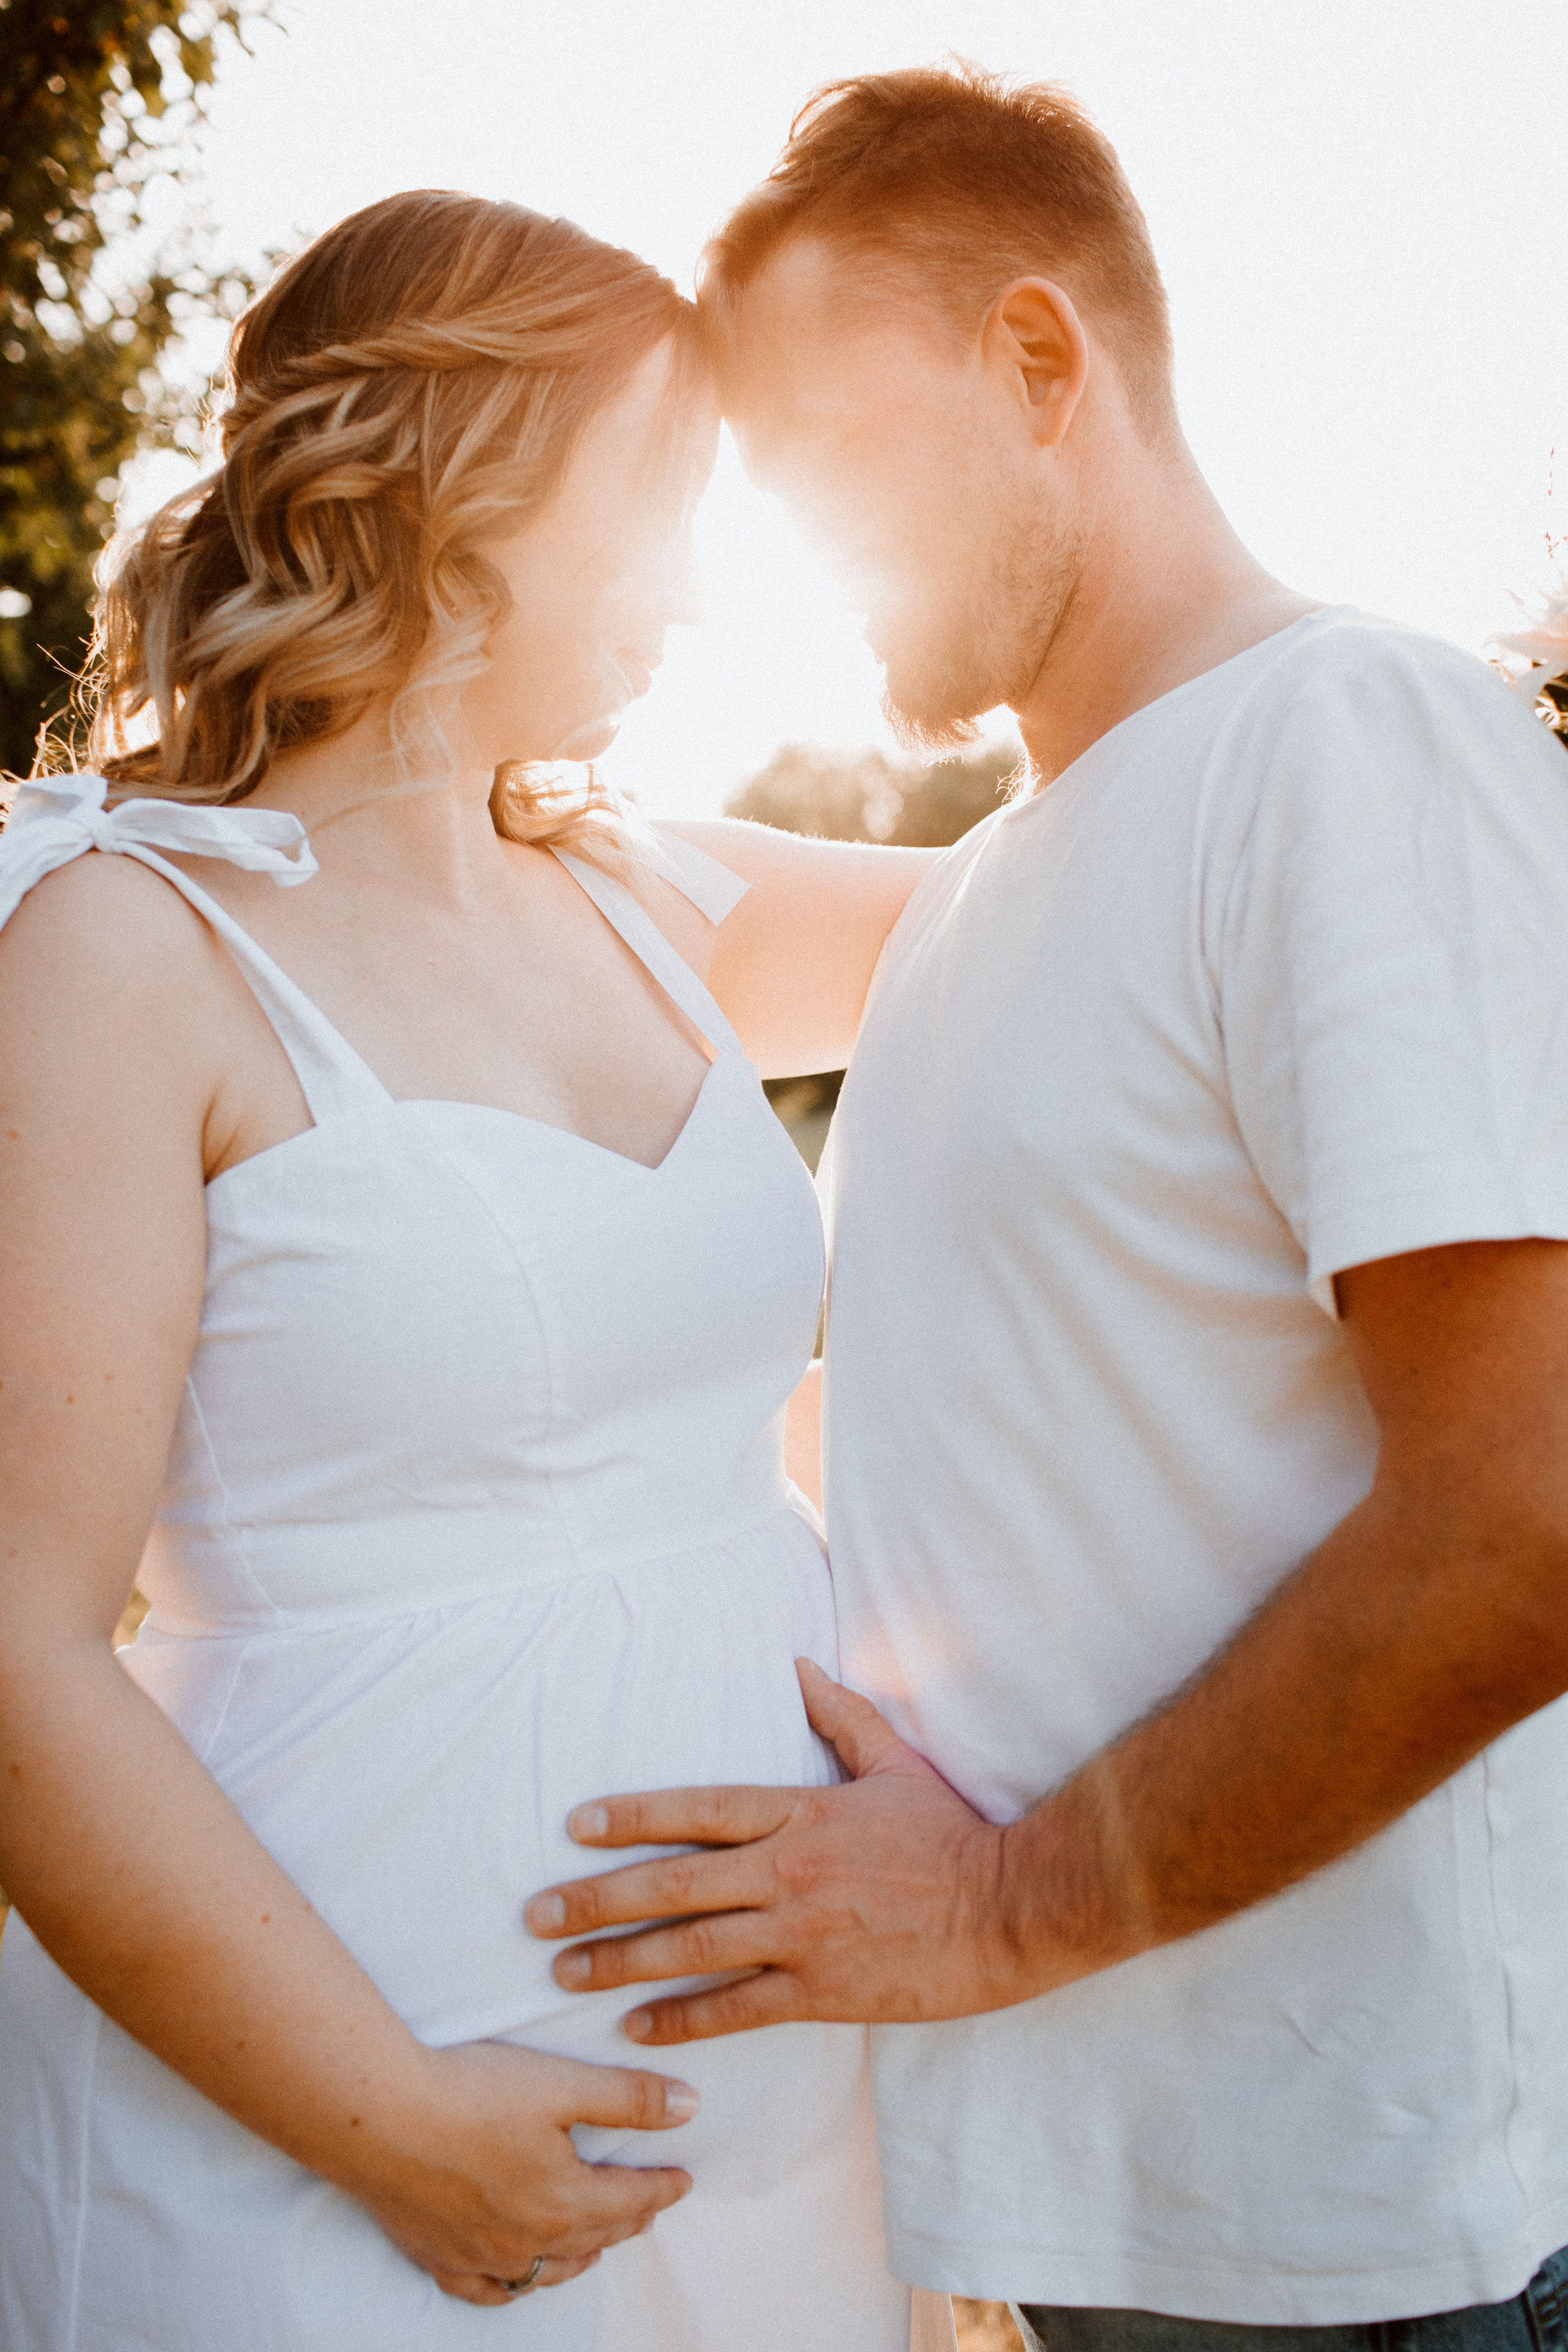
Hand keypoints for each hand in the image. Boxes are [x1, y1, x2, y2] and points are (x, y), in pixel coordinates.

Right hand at [345, 2039, 697, 2305]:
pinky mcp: (438, 2256)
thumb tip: (691, 2107)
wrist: (380, 2117)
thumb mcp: (563, 2085)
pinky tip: (517, 2275)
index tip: (684, 2179)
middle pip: (595, 2236)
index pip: (632, 2199)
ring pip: (548, 2270)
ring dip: (581, 2253)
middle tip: (647, 2205)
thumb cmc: (473, 2093)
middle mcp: (529, 2241)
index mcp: (566, 2201)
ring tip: (598, 2239)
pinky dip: (514, 2283)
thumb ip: (630, 2099)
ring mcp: (481, 2256)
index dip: (663, 2187)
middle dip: (628, 2219)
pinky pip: (488, 2288)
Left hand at [524, 1659, 1043, 2044]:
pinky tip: (636, 2027)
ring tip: (565, 1971)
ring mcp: (804, 1934)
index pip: (699, 1808)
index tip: (575, 1826)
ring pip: (693, 1948)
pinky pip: (737, 2008)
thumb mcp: (896, 1763)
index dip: (633, 1815)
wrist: (1012, 1909)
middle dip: (598, 1898)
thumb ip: (841, 1716)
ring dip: (621, 1960)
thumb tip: (797, 1666)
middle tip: (536, 1914)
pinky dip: (682, 2020)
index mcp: (803, 1811)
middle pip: (676, 1882)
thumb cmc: (952, 1834)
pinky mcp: (823, 1989)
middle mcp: (791, 1870)